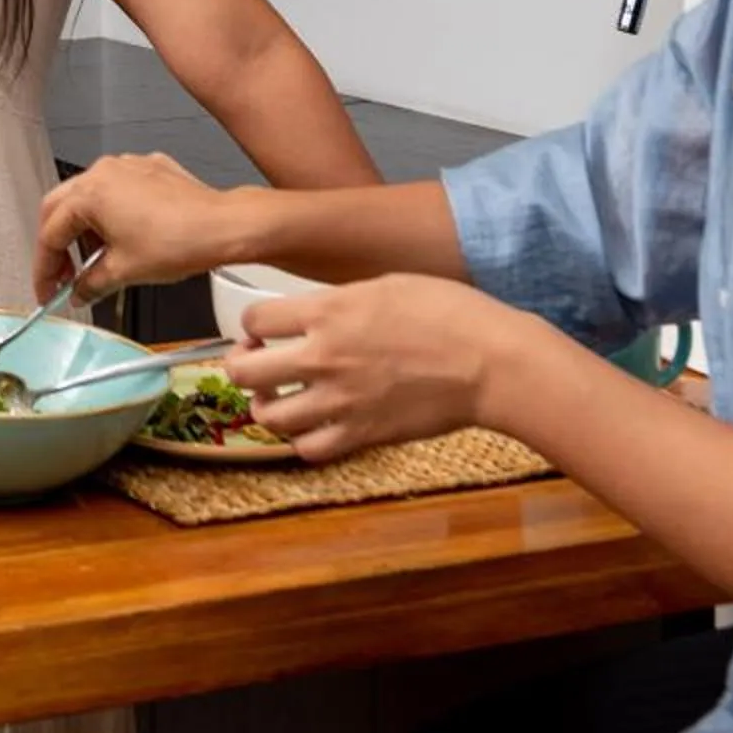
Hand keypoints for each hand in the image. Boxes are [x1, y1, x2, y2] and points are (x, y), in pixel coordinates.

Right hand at [32, 153, 254, 302]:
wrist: (223, 226)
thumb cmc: (178, 242)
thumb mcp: (124, 272)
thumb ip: (90, 283)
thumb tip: (79, 292)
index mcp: (89, 194)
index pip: (51, 234)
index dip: (45, 270)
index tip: (48, 292)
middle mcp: (102, 171)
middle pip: (61, 209)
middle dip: (57, 246)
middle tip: (61, 277)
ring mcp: (126, 166)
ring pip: (89, 196)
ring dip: (84, 229)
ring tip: (95, 261)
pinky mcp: (149, 169)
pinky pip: (117, 190)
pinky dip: (110, 215)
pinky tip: (122, 238)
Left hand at [223, 274, 532, 459]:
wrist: (491, 362)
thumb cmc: (450, 313)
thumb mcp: (385, 284)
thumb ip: (339, 301)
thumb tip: (315, 312)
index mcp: (327, 312)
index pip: (253, 319)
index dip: (253, 323)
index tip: (265, 327)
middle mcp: (323, 357)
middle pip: (243, 371)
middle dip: (242, 364)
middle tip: (258, 362)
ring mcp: (340, 401)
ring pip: (268, 417)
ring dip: (266, 405)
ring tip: (279, 396)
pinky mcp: (363, 434)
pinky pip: (309, 449)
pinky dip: (303, 440)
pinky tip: (315, 424)